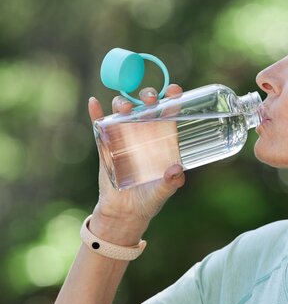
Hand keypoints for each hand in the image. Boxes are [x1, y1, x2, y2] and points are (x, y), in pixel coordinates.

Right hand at [88, 85, 185, 230]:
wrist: (124, 213)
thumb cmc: (148, 200)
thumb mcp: (162, 192)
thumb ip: (171, 182)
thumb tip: (177, 171)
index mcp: (162, 140)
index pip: (168, 114)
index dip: (172, 99)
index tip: (175, 90)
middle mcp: (144, 134)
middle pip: (145, 107)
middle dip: (147, 96)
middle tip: (150, 99)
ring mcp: (124, 137)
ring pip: (123, 112)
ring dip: (123, 103)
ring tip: (124, 108)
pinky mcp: (105, 146)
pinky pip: (99, 125)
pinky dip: (95, 113)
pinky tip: (93, 103)